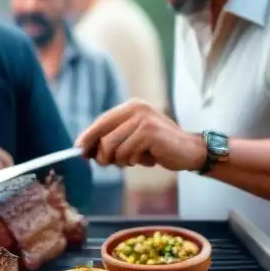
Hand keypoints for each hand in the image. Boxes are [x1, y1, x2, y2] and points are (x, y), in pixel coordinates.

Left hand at [76, 99, 207, 171]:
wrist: (190, 151)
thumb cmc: (158, 147)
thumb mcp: (132, 139)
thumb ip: (112, 139)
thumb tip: (83, 149)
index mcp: (131, 107)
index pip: (101, 121)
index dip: (87, 136)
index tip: (79, 150)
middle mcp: (136, 108)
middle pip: (102, 135)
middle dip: (101, 154)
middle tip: (109, 163)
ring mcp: (143, 119)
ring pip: (112, 147)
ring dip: (120, 161)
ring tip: (134, 160)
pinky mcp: (149, 133)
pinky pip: (126, 154)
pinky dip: (132, 162)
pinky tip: (146, 160)